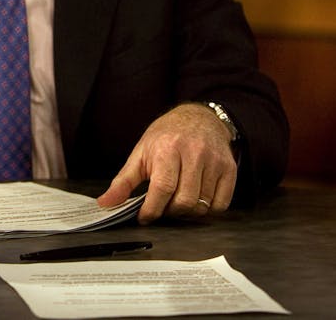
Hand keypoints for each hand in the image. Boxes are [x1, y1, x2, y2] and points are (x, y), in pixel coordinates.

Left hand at [96, 103, 236, 223]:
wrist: (198, 117)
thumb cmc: (166, 136)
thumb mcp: (141, 153)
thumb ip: (123, 181)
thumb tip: (106, 203)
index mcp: (167, 149)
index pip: (162, 189)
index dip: (151, 210)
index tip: (145, 217)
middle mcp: (194, 154)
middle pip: (184, 201)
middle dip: (170, 212)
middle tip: (163, 206)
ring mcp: (214, 161)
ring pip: (202, 205)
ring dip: (187, 212)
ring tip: (177, 200)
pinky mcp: (229, 169)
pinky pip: (220, 204)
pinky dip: (207, 209)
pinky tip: (196, 198)